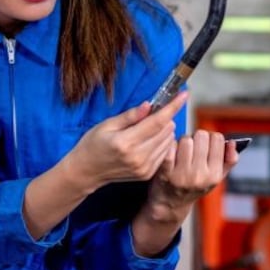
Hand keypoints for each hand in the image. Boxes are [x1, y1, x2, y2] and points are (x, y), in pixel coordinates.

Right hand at [64, 91, 187, 190]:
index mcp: (126, 142)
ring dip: (165, 130)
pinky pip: (164, 153)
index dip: (172, 107)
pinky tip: (149, 139)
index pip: (157, 121)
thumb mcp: (106, 125)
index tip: (183, 95)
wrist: (86, 171)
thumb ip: (130, 116)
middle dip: (165, 117)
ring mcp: (144, 168)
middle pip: (166, 131)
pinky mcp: (147, 174)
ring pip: (168, 142)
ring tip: (148, 127)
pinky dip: (162, 142)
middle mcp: (138, 157)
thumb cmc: (93, 144)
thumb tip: (149, 105)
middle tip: (152, 113)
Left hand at [144, 130, 239, 222]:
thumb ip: (229, 160)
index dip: (211, 137)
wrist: (171, 203)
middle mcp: (199, 175)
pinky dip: (170, 146)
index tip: (206, 144)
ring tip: (182, 150)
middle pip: (201, 135)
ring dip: (183, 141)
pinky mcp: (165, 172)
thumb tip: (232, 142)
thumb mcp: (216, 177)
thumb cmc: (195, 185)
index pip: (217, 139)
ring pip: (185, 139)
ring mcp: (182, 175)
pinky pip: (170, 148)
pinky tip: (171, 153)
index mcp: (214, 175)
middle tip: (193, 146)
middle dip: (197, 137)